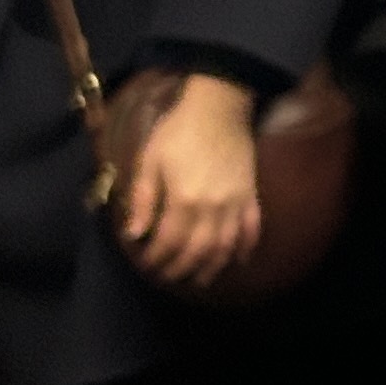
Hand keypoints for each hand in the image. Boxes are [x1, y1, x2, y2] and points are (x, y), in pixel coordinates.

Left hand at [120, 74, 261, 292]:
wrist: (219, 106)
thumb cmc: (179, 130)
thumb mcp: (150, 160)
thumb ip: (142, 199)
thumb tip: (134, 234)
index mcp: (184, 199)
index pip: (169, 241)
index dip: (157, 257)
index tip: (146, 264)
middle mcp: (212, 208)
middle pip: (197, 250)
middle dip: (180, 267)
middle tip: (168, 275)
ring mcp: (235, 204)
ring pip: (224, 247)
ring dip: (211, 267)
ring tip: (199, 278)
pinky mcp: (251, 196)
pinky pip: (252, 229)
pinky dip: (245, 248)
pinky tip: (237, 260)